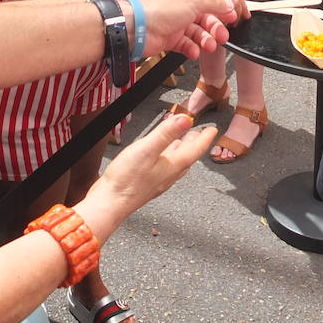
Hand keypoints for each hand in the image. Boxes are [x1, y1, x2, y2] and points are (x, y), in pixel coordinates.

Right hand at [75, 114, 218, 242]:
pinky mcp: (146, 183)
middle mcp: (168, 174)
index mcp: (173, 166)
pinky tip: (160, 155)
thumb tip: (186, 119)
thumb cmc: (126, 180)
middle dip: (194, 143)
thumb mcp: (147, 149)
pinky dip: (167, 156)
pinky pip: (164, 167)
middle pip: (187, 156)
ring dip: (181, 149)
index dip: (205, 138)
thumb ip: (166, 133)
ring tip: (182, 140)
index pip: (195, 150)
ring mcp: (158, 180)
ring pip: (176, 162)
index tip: (212, 130)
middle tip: (199, 133)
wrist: (110, 203)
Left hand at [137, 0, 244, 58]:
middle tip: (223, 35)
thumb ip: (216, 2)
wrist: (136, 26)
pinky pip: (190, 43)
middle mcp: (189, 2)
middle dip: (219, 26)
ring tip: (209, 45)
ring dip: (207, 39)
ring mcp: (181, 19)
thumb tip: (233, 4)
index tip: (243, 17)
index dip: (233, 4)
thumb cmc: (162, 7)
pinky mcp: (174, 36)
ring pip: (202, 31)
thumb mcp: (195, 1)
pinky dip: (193, 48)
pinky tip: (193, 50)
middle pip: (212, 15)